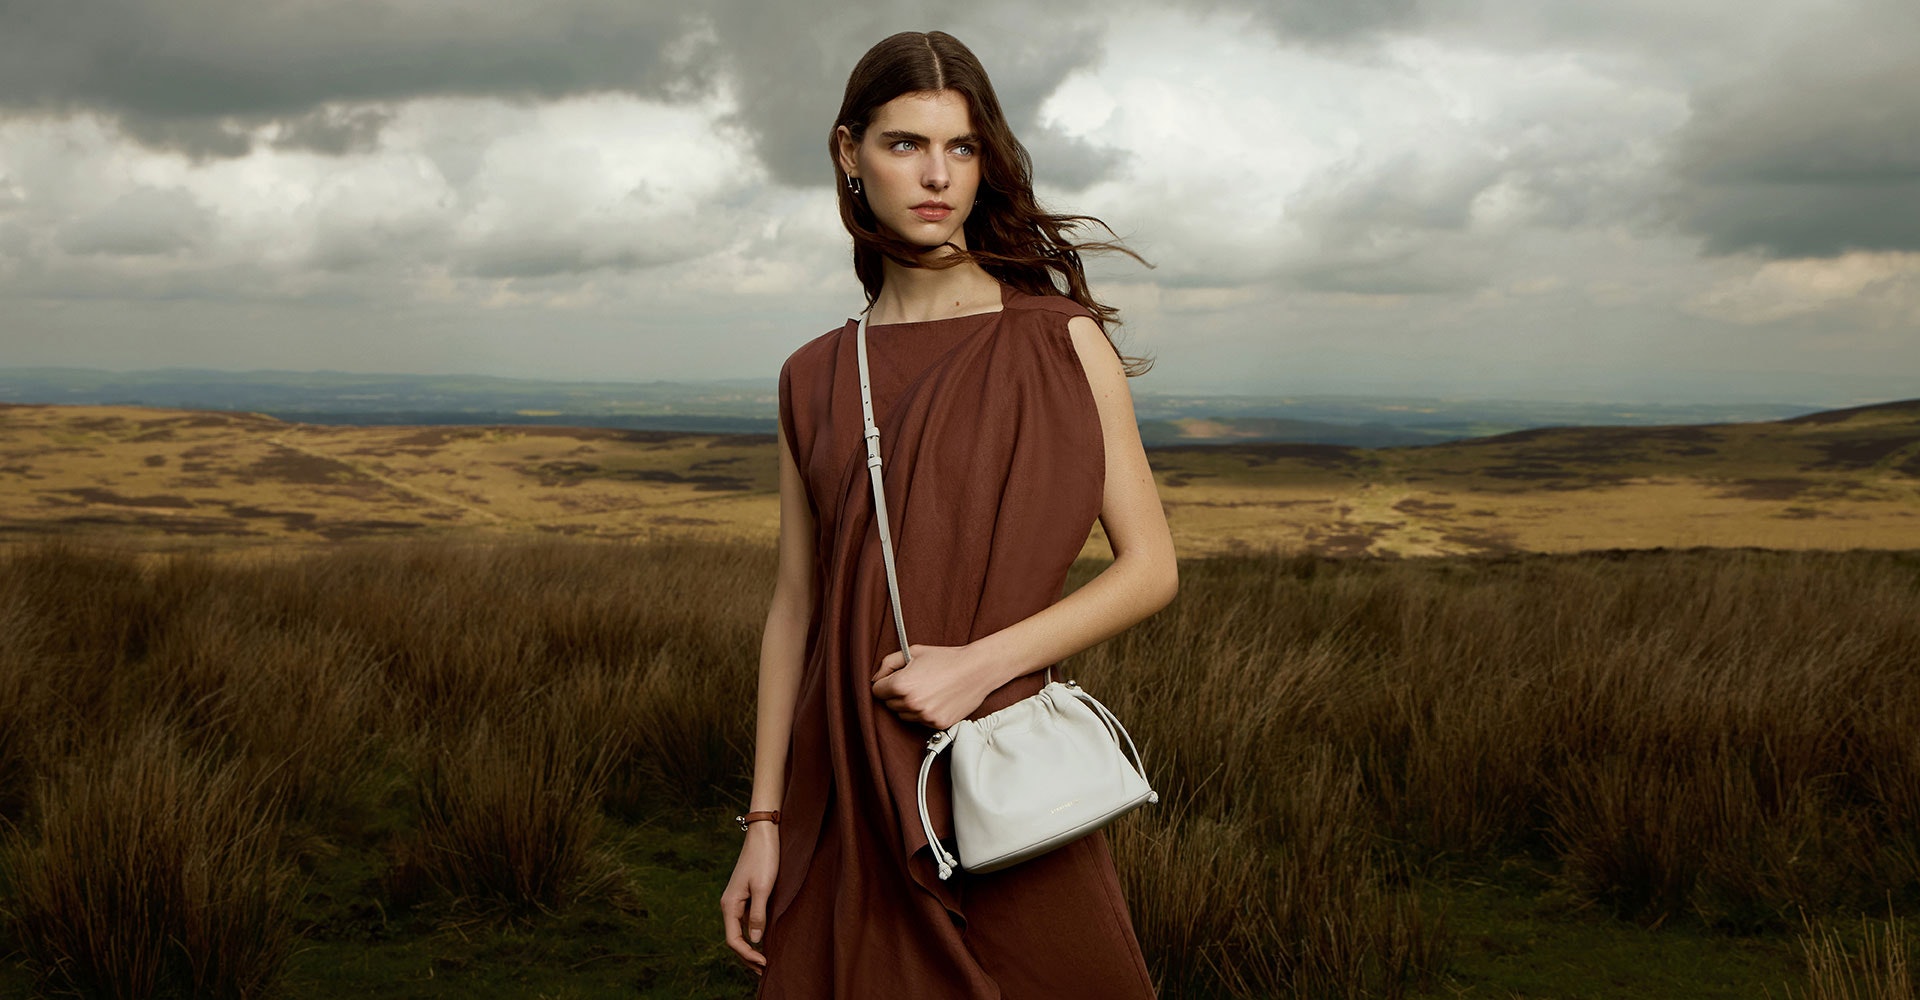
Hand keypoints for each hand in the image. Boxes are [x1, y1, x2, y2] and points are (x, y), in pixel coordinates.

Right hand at [720, 823, 778, 976]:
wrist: (763, 835)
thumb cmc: (764, 859)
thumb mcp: (763, 889)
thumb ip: (758, 915)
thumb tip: (755, 941)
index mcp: (730, 904)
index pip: (733, 940)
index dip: (747, 955)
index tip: (764, 963)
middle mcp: (729, 904)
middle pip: (734, 938)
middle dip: (747, 956)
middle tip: (763, 970)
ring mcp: (737, 900)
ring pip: (740, 930)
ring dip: (751, 946)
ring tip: (764, 960)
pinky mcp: (745, 895)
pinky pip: (746, 920)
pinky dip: (753, 933)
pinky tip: (764, 938)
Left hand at [871, 642, 1001, 730]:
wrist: (976, 669)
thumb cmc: (946, 659)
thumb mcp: (912, 652)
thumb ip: (888, 664)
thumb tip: (876, 679)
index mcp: (901, 684)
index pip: (877, 691)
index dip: (885, 683)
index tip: (895, 679)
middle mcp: (911, 703)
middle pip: (889, 705)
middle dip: (897, 694)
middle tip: (914, 682)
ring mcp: (925, 716)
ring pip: (904, 715)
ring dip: (909, 706)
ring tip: (927, 690)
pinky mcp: (937, 724)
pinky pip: (921, 722)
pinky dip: (925, 713)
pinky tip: (936, 699)